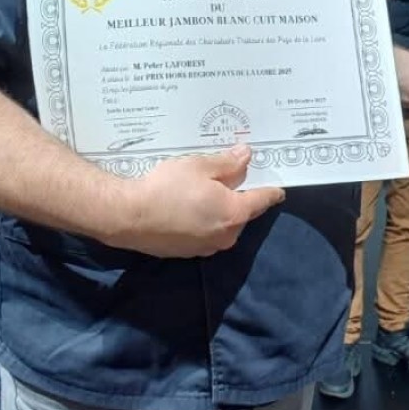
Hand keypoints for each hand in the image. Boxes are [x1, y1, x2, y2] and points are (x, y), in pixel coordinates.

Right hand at [110, 145, 284, 257]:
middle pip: (241, 214)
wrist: (129, 216)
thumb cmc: (168, 187)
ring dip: (219, 210)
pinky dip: (203, 220)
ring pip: (223, 224)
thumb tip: (247, 157)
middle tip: (231, 178)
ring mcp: (205, 248)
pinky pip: (205, 232)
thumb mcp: (200, 166)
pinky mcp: (187, 252)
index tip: (279, 190)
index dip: (271, 192)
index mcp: (234, 214)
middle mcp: (225, 236)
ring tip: (206, 191)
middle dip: (239, 197)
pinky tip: (188, 207)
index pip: (261, 201)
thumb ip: (228, 163)